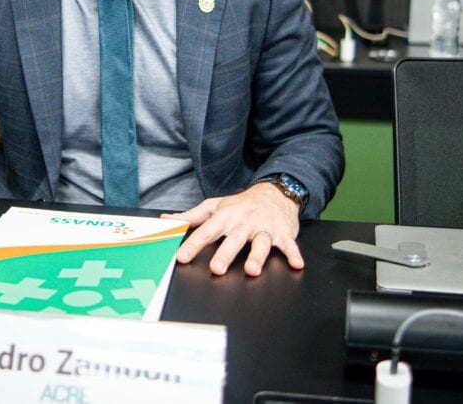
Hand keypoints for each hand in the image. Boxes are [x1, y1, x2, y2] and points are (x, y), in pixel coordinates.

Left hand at [162, 182, 302, 275]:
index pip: (206, 232)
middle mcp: (244, 223)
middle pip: (233, 240)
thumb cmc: (241, 205)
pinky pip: (289, 245)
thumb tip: (166, 220)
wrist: (274, 193)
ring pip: (260, 243)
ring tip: (251, 270)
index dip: (194, 245)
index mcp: (225, 217)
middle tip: (216, 268)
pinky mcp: (283, 234)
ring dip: (257, 256)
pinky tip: (296, 264)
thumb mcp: (214, 207)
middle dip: (225, 254)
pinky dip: (293, 254)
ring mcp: (264, 228)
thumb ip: (191, 216)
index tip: (183, 257)